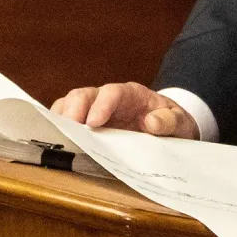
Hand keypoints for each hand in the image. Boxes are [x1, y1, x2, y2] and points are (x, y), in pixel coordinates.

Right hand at [49, 82, 194, 137]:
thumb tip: (153, 123)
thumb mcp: (180, 122)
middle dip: (73, 109)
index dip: (102, 105)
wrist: (168, 129)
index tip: (94, 122)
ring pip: (69, 106)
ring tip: (57, 138)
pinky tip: (56, 143)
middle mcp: (108, 100)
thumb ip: (171, 121)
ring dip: (61, 120)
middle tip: (68, 129)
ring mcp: (94, 112)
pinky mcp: (86, 126)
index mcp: (131, 95)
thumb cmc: (171, 122)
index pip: (113, 93)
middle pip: (84, 95)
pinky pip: (66, 123)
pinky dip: (59, 130)